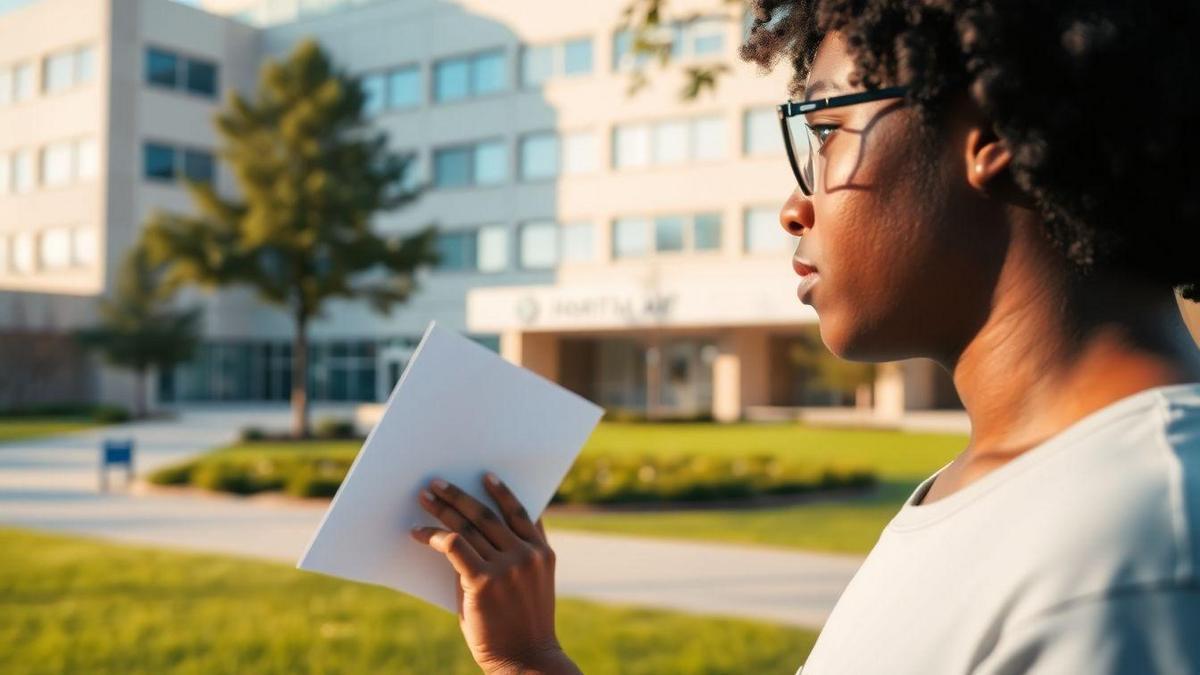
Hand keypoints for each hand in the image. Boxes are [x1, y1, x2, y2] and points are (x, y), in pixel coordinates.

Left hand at [410, 473, 581, 674]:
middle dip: (460, 496)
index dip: (502, 491)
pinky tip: (418, 532)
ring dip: (443, 509)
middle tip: (438, 483)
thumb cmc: (520, 626)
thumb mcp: (526, 586)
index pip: (522, 512)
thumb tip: (468, 532)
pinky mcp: (484, 580)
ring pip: (469, 526)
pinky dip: (433, 536)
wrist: (525, 661)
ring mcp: (508, 566)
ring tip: (425, 498)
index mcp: (543, 553)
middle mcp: (527, 554)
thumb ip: (506, 558)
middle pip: (488, 514)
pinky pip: (453, 546)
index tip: (485, 476)